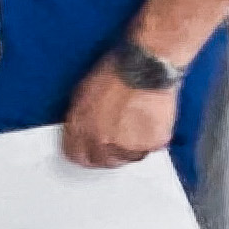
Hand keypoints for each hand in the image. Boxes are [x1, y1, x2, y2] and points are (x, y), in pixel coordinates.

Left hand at [62, 56, 178, 167]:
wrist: (145, 66)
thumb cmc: (116, 71)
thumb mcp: (84, 93)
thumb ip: (81, 118)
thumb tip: (82, 130)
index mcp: (80, 127)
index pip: (76, 155)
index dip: (84, 153)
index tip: (90, 151)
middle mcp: (101, 141)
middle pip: (103, 161)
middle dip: (108, 154)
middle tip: (118, 142)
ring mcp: (127, 145)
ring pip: (128, 157)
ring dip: (131, 147)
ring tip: (136, 125)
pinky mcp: (152, 143)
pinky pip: (151, 148)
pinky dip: (152, 139)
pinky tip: (150, 121)